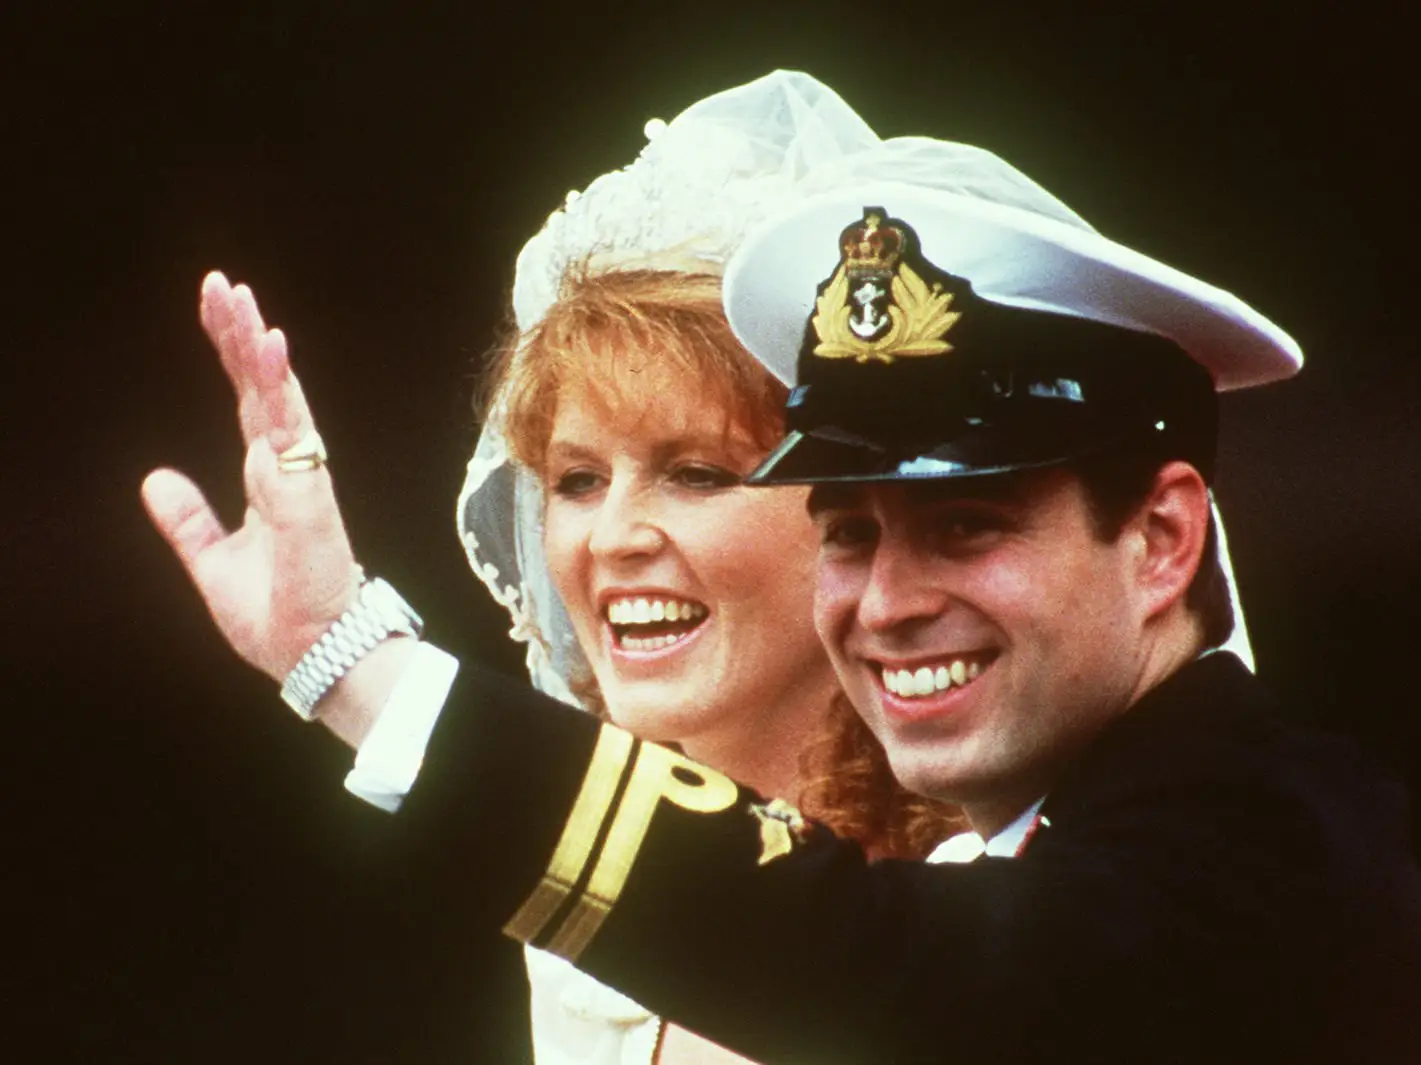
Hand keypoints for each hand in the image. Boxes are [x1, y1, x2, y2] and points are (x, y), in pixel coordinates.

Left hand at [142, 272, 358, 683]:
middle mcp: (286, 467)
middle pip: (260, 385)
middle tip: (221, 284)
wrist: (311, 654)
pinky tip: (270, 343)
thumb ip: (188, 520)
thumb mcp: (213, 563)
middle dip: (240, 333)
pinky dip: (279, 383)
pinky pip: (290, 427)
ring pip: (277, 394)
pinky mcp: (307, 490)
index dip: (231, 353)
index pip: (246, 401)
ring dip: (258, 344)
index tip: (216, 307)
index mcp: (267, 478)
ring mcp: (299, 474)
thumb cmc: (278, 615)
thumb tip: (154, 478)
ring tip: (240, 298)